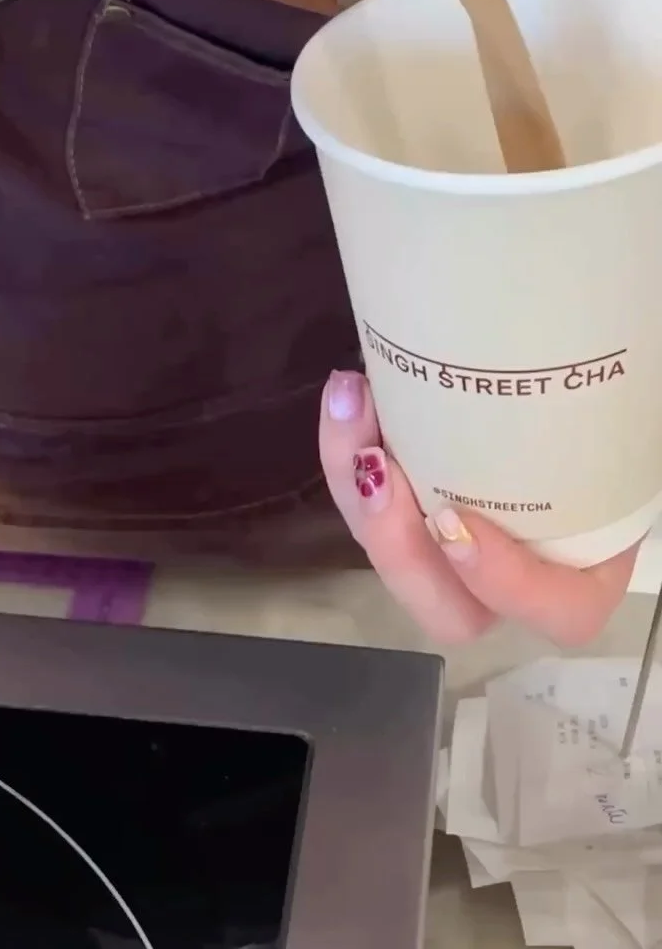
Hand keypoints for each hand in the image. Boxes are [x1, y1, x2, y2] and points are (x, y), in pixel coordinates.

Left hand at [320, 370, 638, 644]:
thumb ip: (604, 429)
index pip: (558, 611)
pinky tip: (347, 395)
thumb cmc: (607, 424)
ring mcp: (457, 554)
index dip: (506, 582)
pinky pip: (373, 507)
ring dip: (356, 486)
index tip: (456, 521)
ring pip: (395, 557)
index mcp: (585, 575)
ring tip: (349, 404)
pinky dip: (350, 454)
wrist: (567, 394)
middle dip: (396, 543)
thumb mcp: (619, 434)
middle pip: (448, 609)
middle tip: (374, 464)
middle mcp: (514, 582)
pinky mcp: (415, 511)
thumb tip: (628, 364)